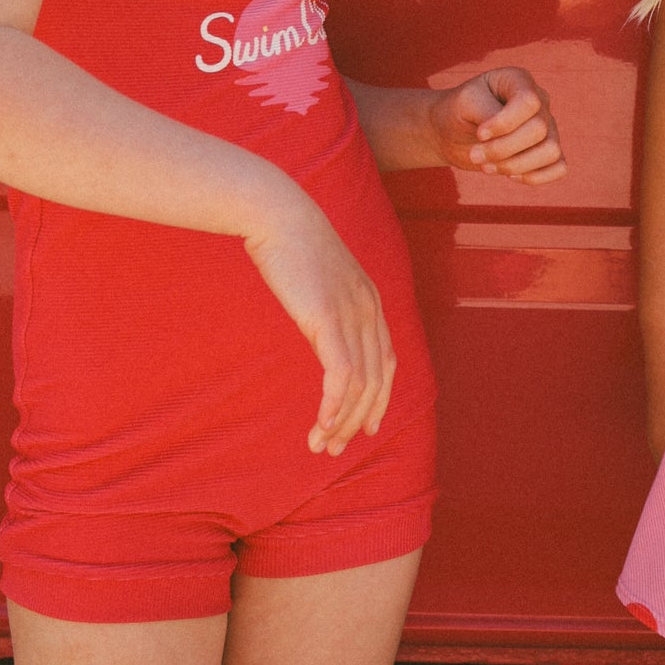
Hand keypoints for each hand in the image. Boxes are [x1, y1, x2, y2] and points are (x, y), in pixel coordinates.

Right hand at [245, 205, 396, 454]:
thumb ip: (327, 302)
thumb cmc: (290, 244)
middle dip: (357, 421)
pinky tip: (319, 423)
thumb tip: (318, 324)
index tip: (364, 427)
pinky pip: (341, 376)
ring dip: (340, 422)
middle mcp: (370, 311)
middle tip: (335, 449)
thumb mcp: (319, 277)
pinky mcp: (329, 320)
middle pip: (376, 381)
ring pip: (359, 386)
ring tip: (321, 444)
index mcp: (370, 301)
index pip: (386, 362)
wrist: (278, 214)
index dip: (379, 400)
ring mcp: (353, 315)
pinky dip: (333, 406)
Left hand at [429, 67, 565, 184]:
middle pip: (539, 129)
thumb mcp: (465, 103)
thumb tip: (507, 135)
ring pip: (551, 150)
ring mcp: (548, 127)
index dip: (505, 123)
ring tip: (488, 167)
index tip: (479, 134)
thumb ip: (487, 112)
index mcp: (520, 81)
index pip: (529, 101)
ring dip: (516, 166)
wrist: (452, 132)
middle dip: (503, 149)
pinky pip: (559, 167)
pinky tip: (509, 175)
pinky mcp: (547, 152)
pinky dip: (536, 177)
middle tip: (475, 155)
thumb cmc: (459, 111)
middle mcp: (540, 102)